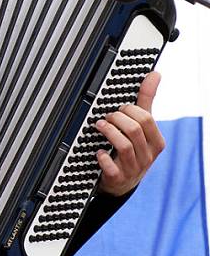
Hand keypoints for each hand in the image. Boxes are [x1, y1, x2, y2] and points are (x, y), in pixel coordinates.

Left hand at [95, 71, 164, 195]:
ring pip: (124, 145)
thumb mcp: (141, 126)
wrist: (121, 181)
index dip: (129, 110)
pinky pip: (111, 167)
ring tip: (99, 125)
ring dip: (108, 131)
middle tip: (106, 117)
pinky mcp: (118, 178)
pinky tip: (99, 151)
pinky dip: (103, 157)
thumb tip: (155, 74)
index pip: (146, 119)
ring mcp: (133, 169)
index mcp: (155, 141)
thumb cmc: (132, 147)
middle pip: (135, 129)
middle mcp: (147, 156)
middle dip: (117, 118)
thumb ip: (146, 101)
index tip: (119, 108)